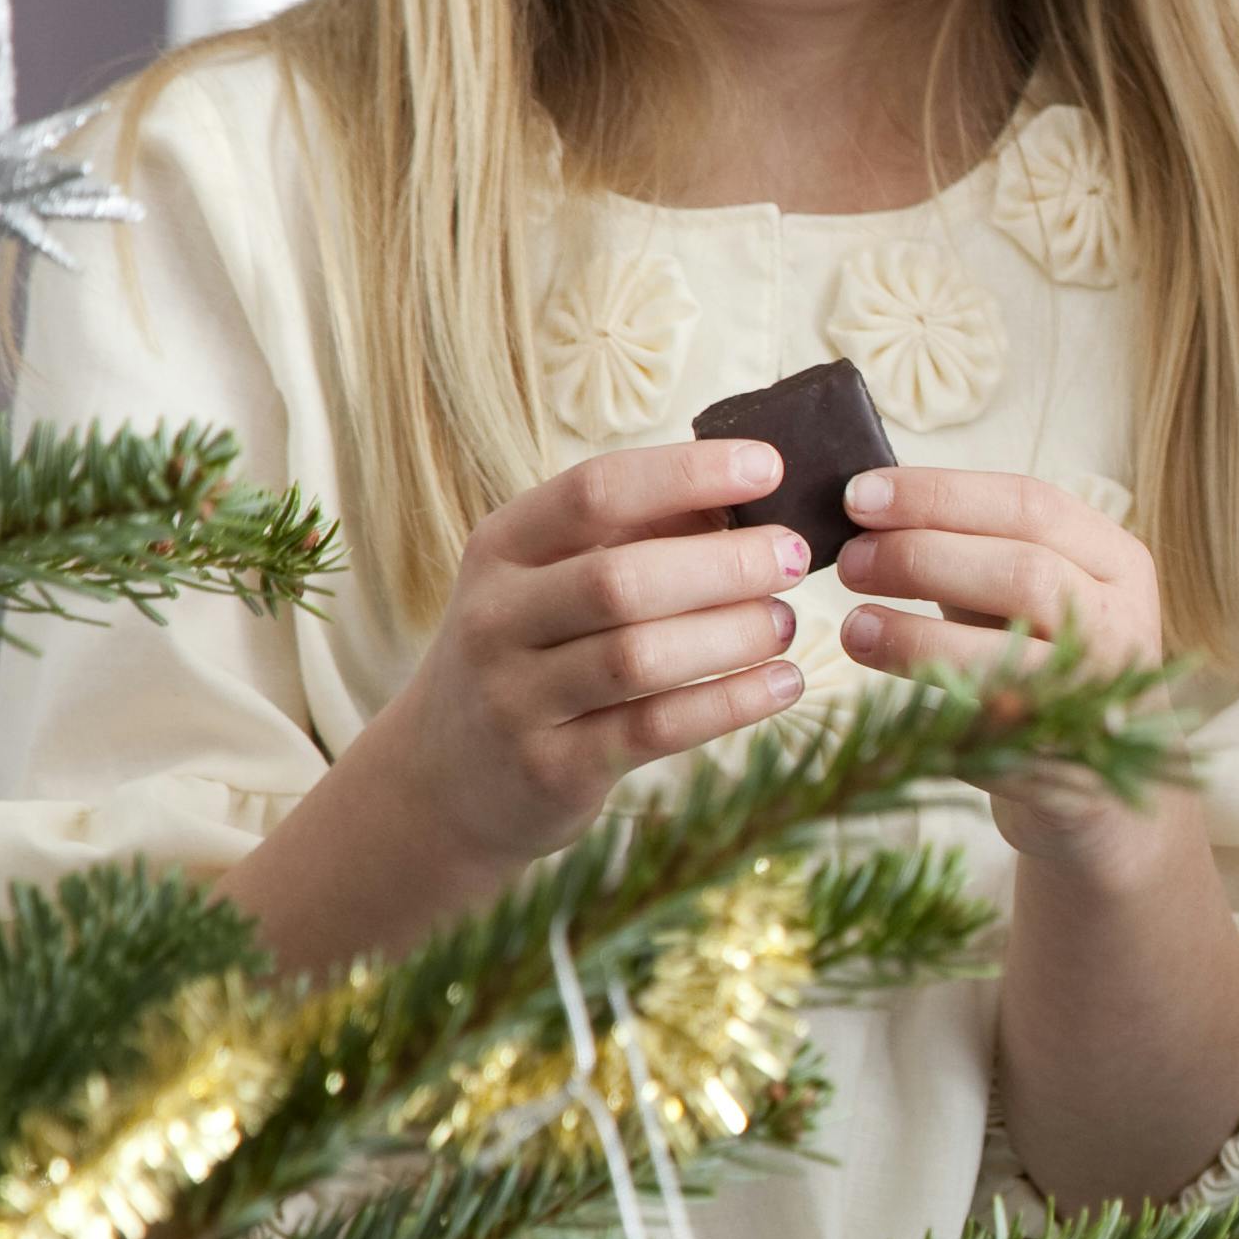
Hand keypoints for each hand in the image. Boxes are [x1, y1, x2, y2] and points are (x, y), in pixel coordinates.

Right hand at [253, 440, 812, 959]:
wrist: (444, 772)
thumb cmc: (532, 648)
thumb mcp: (553, 578)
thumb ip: (640, 533)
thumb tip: (753, 495)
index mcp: (502, 547)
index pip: (594, 491)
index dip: (686, 474)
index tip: (767, 466)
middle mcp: (497, 617)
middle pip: (620, 579)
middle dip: (724, 563)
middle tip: (794, 557)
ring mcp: (517, 698)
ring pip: (639, 657)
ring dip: (732, 634)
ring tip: (785, 622)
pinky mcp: (552, 768)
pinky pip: (656, 729)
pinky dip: (732, 702)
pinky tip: (784, 683)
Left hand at [827, 466, 1180, 865]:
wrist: (1097, 786)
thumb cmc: (1042, 666)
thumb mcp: (1024, 596)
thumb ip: (969, 550)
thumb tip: (867, 504)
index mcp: (1117, 562)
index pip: (1031, 504)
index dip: (940, 494)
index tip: (861, 495)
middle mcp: (1125, 623)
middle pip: (1023, 567)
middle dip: (922, 555)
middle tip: (850, 562)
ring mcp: (1102, 696)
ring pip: (1010, 645)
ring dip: (915, 632)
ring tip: (852, 625)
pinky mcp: (1069, 762)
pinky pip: (990, 721)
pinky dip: (927, 694)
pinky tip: (878, 675)